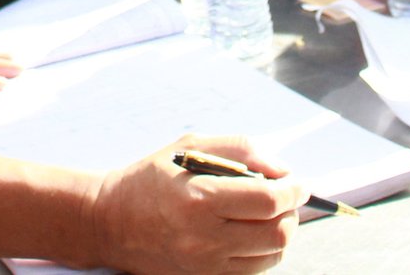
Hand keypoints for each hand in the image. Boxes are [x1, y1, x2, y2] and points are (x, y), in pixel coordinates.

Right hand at [86, 135, 302, 274]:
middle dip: (291, 211)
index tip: (299, 182)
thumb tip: (281, 169)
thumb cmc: (152, 178)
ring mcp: (205, 266)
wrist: (110, 222)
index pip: (268, 200)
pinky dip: (263, 251)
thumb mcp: (192, 146)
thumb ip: (241, 150)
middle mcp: (204, 238)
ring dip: (281, 231)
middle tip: (286, 196)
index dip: (293, 189)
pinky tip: (251, 232)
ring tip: (267, 213)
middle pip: (277, 233)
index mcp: (199, 199)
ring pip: (272, 256)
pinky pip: (253, 271)